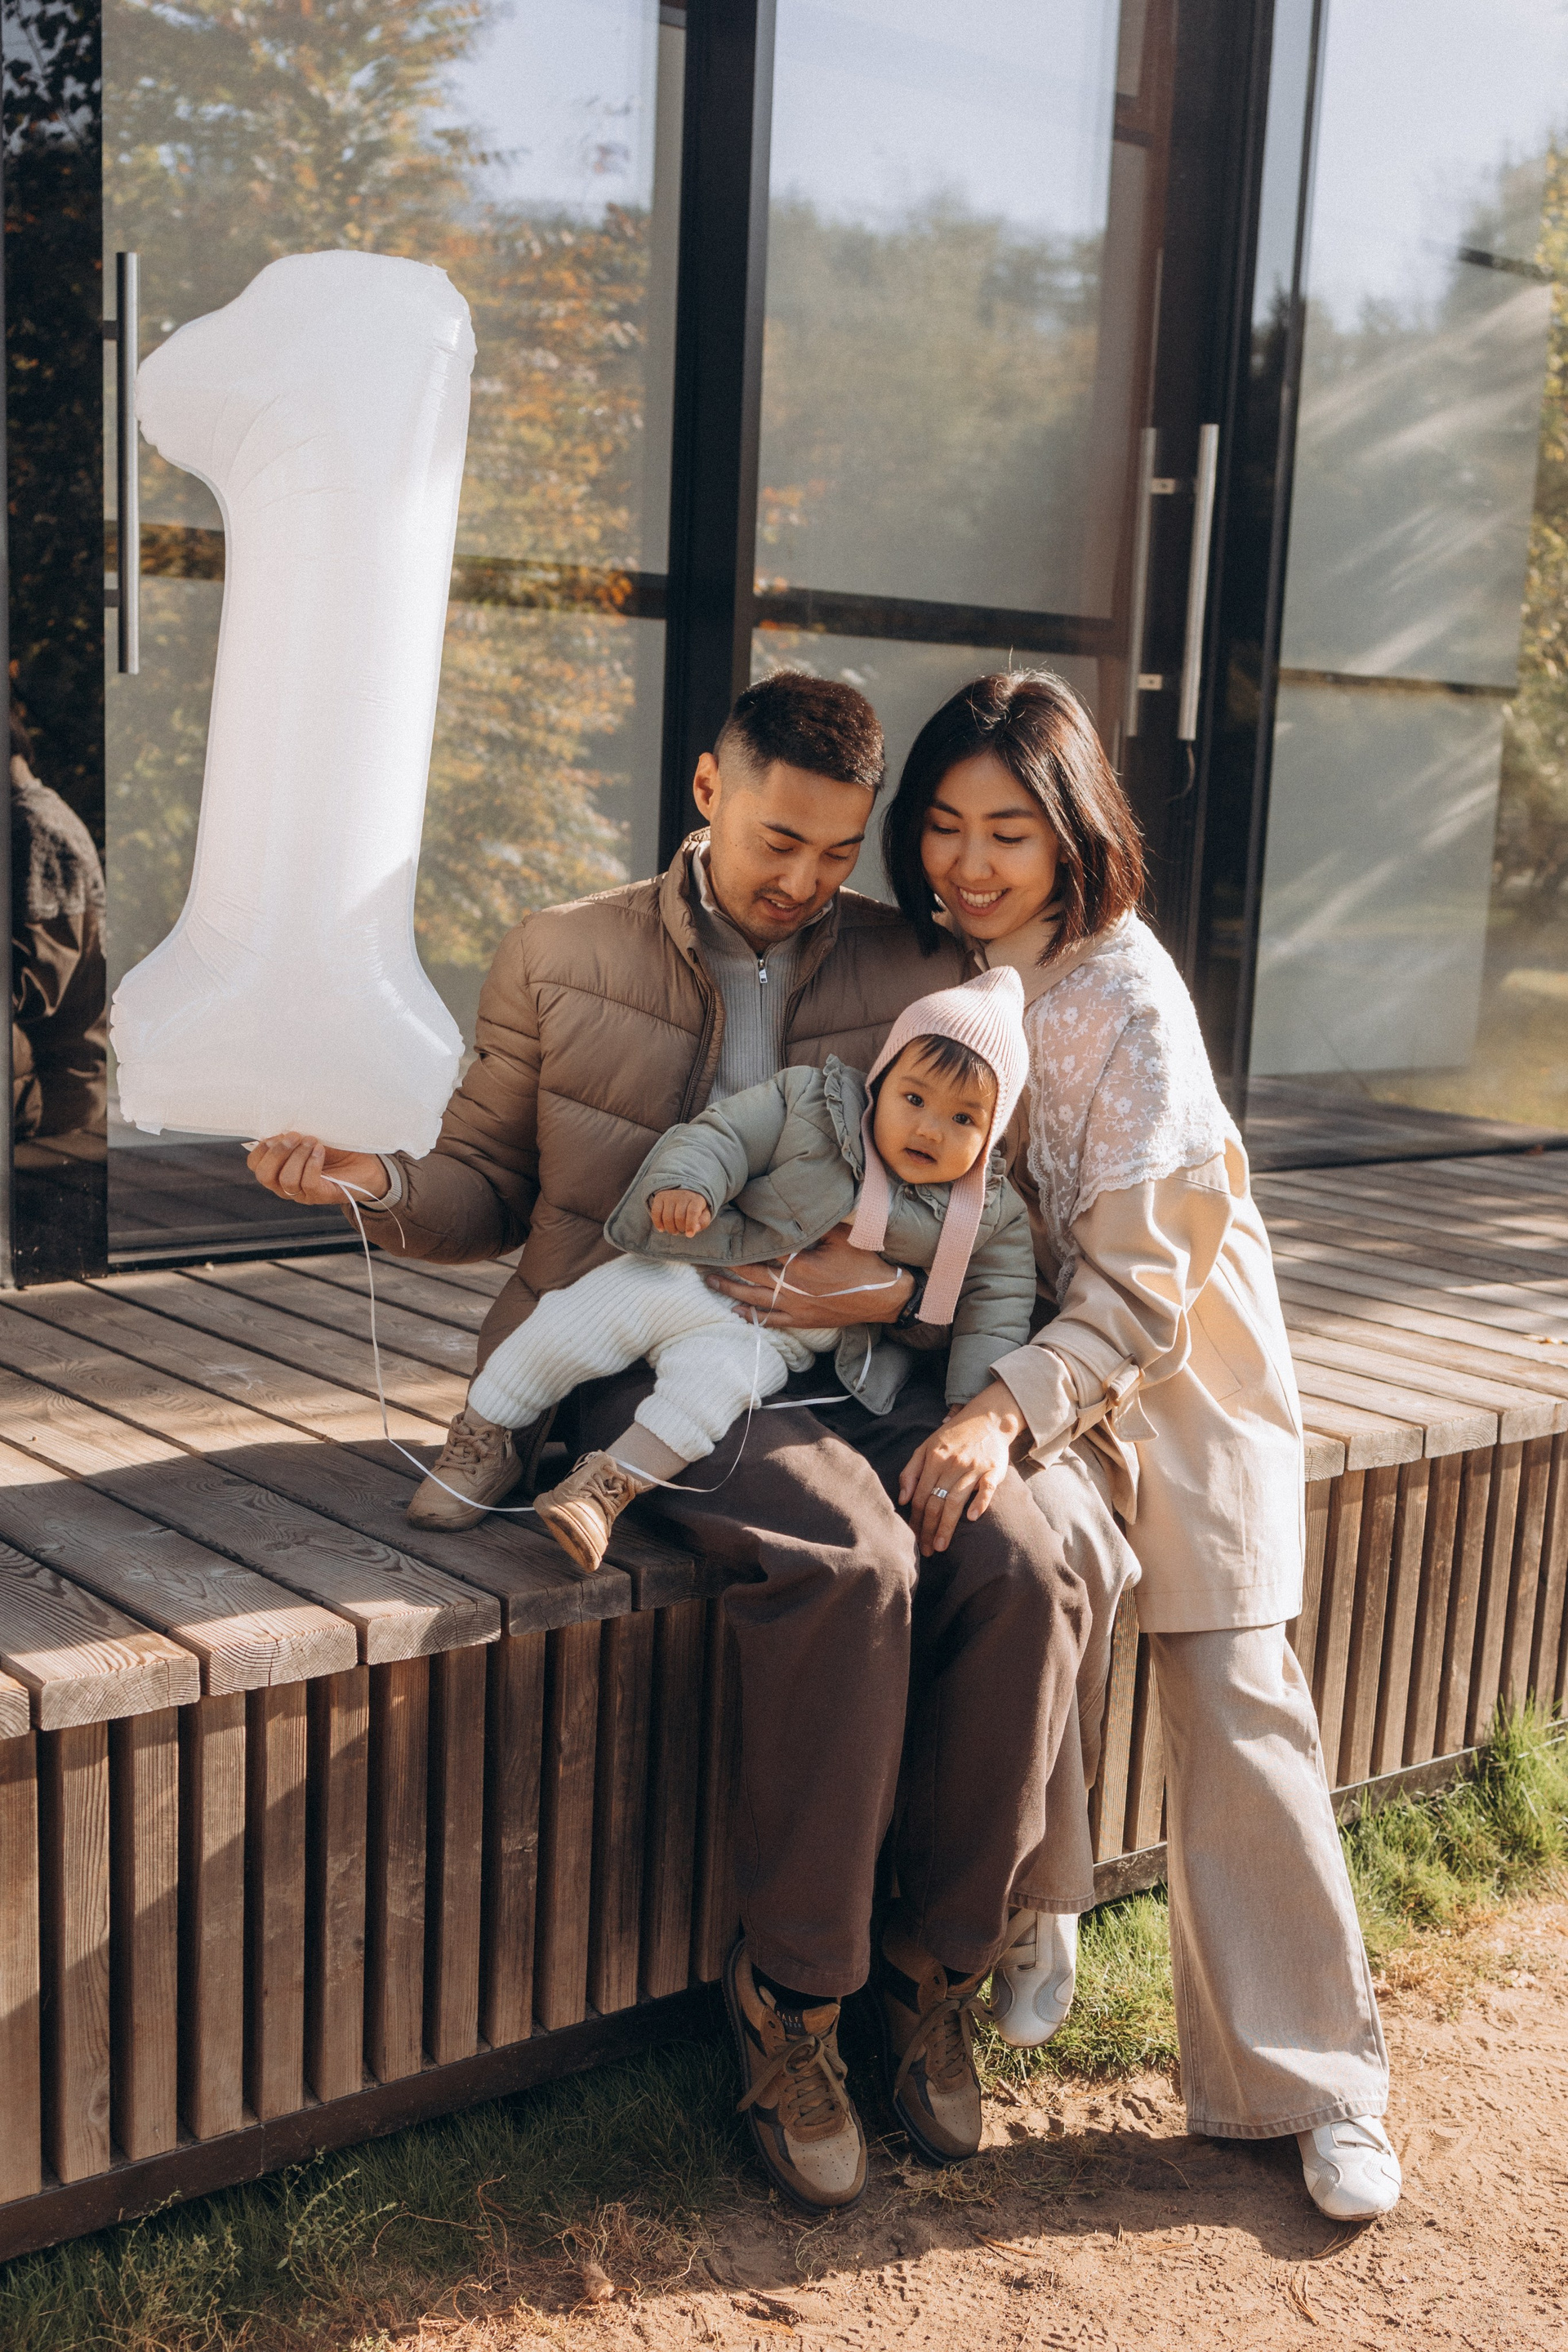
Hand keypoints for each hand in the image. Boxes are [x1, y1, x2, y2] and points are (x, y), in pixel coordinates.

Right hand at [247, 1132, 389, 1207]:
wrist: (368, 1163)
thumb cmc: (337, 1149)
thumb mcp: (309, 1136)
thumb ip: (291, 1135)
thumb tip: (275, 1129)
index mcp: (278, 1169)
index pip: (255, 1165)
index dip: (261, 1149)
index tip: (278, 1134)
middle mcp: (286, 1186)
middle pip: (264, 1176)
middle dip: (277, 1152)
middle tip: (296, 1136)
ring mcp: (303, 1194)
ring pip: (286, 1180)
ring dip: (298, 1156)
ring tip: (313, 1141)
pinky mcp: (321, 1196)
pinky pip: (307, 1183)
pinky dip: (312, 1163)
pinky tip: (320, 1151)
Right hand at [649, 1187, 712, 1235]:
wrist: (684, 1190)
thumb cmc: (695, 1207)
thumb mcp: (704, 1214)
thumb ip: (703, 1222)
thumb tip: (695, 1228)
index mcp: (696, 1199)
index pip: (692, 1212)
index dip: (690, 1225)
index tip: (689, 1235)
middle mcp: (683, 1195)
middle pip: (679, 1217)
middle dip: (680, 1229)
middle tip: (681, 1230)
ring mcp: (670, 1195)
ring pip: (667, 1217)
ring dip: (670, 1229)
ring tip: (674, 1231)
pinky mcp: (660, 1197)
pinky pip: (656, 1213)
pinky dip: (658, 1223)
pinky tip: (662, 1229)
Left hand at [705, 1223, 913, 1330]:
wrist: (883, 1296)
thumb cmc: (863, 1262)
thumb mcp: (840, 1236)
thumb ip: (813, 1225)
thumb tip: (789, 1209)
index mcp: (799, 1265)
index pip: (761, 1252)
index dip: (741, 1244)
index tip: (724, 1235)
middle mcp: (792, 1288)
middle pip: (750, 1276)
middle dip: (727, 1267)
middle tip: (704, 1259)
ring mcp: (796, 1307)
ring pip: (754, 1299)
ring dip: (730, 1291)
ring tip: (710, 1283)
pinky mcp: (803, 1320)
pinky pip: (771, 1320)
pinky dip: (752, 1316)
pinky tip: (736, 1311)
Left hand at [898, 1381, 1025, 1554]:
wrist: (988, 1418)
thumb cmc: (954, 1436)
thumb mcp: (926, 1447)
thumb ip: (911, 1471)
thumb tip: (903, 1500)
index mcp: (934, 1459)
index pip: (920, 1496)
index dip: (915, 1519)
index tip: (913, 1538)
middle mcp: (952, 1464)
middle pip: (936, 1502)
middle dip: (928, 1529)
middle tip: (926, 1551)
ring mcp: (973, 1467)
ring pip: (956, 1501)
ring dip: (947, 1526)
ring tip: (940, 1546)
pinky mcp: (994, 1469)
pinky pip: (987, 1488)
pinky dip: (980, 1502)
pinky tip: (971, 1518)